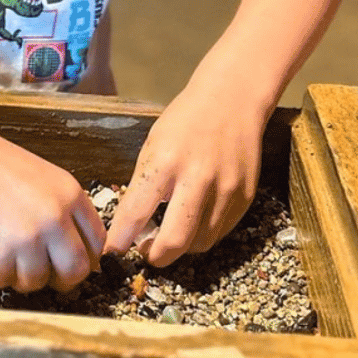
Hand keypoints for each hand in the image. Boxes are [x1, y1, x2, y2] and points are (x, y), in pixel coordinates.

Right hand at [0, 93, 105, 292]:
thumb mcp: (41, 175)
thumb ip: (61, 207)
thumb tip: (73, 248)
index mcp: (69, 193)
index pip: (97, 243)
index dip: (84, 259)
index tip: (69, 262)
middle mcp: (54, 217)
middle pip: (76, 271)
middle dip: (60, 278)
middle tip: (43, 272)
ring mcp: (26, 238)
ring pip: (37, 281)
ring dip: (21, 274)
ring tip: (3, 249)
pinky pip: (4, 282)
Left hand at [102, 83, 266, 267]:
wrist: (233, 100)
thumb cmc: (185, 121)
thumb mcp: (153, 144)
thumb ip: (145, 184)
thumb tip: (134, 226)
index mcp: (165, 162)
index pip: (136, 212)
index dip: (121, 239)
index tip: (112, 253)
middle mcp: (198, 178)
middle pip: (175, 241)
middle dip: (156, 257)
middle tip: (147, 254)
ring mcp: (226, 190)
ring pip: (200, 243)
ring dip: (182, 247)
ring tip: (171, 232)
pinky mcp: (245, 197)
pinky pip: (220, 232)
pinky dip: (203, 234)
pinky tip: (195, 219)